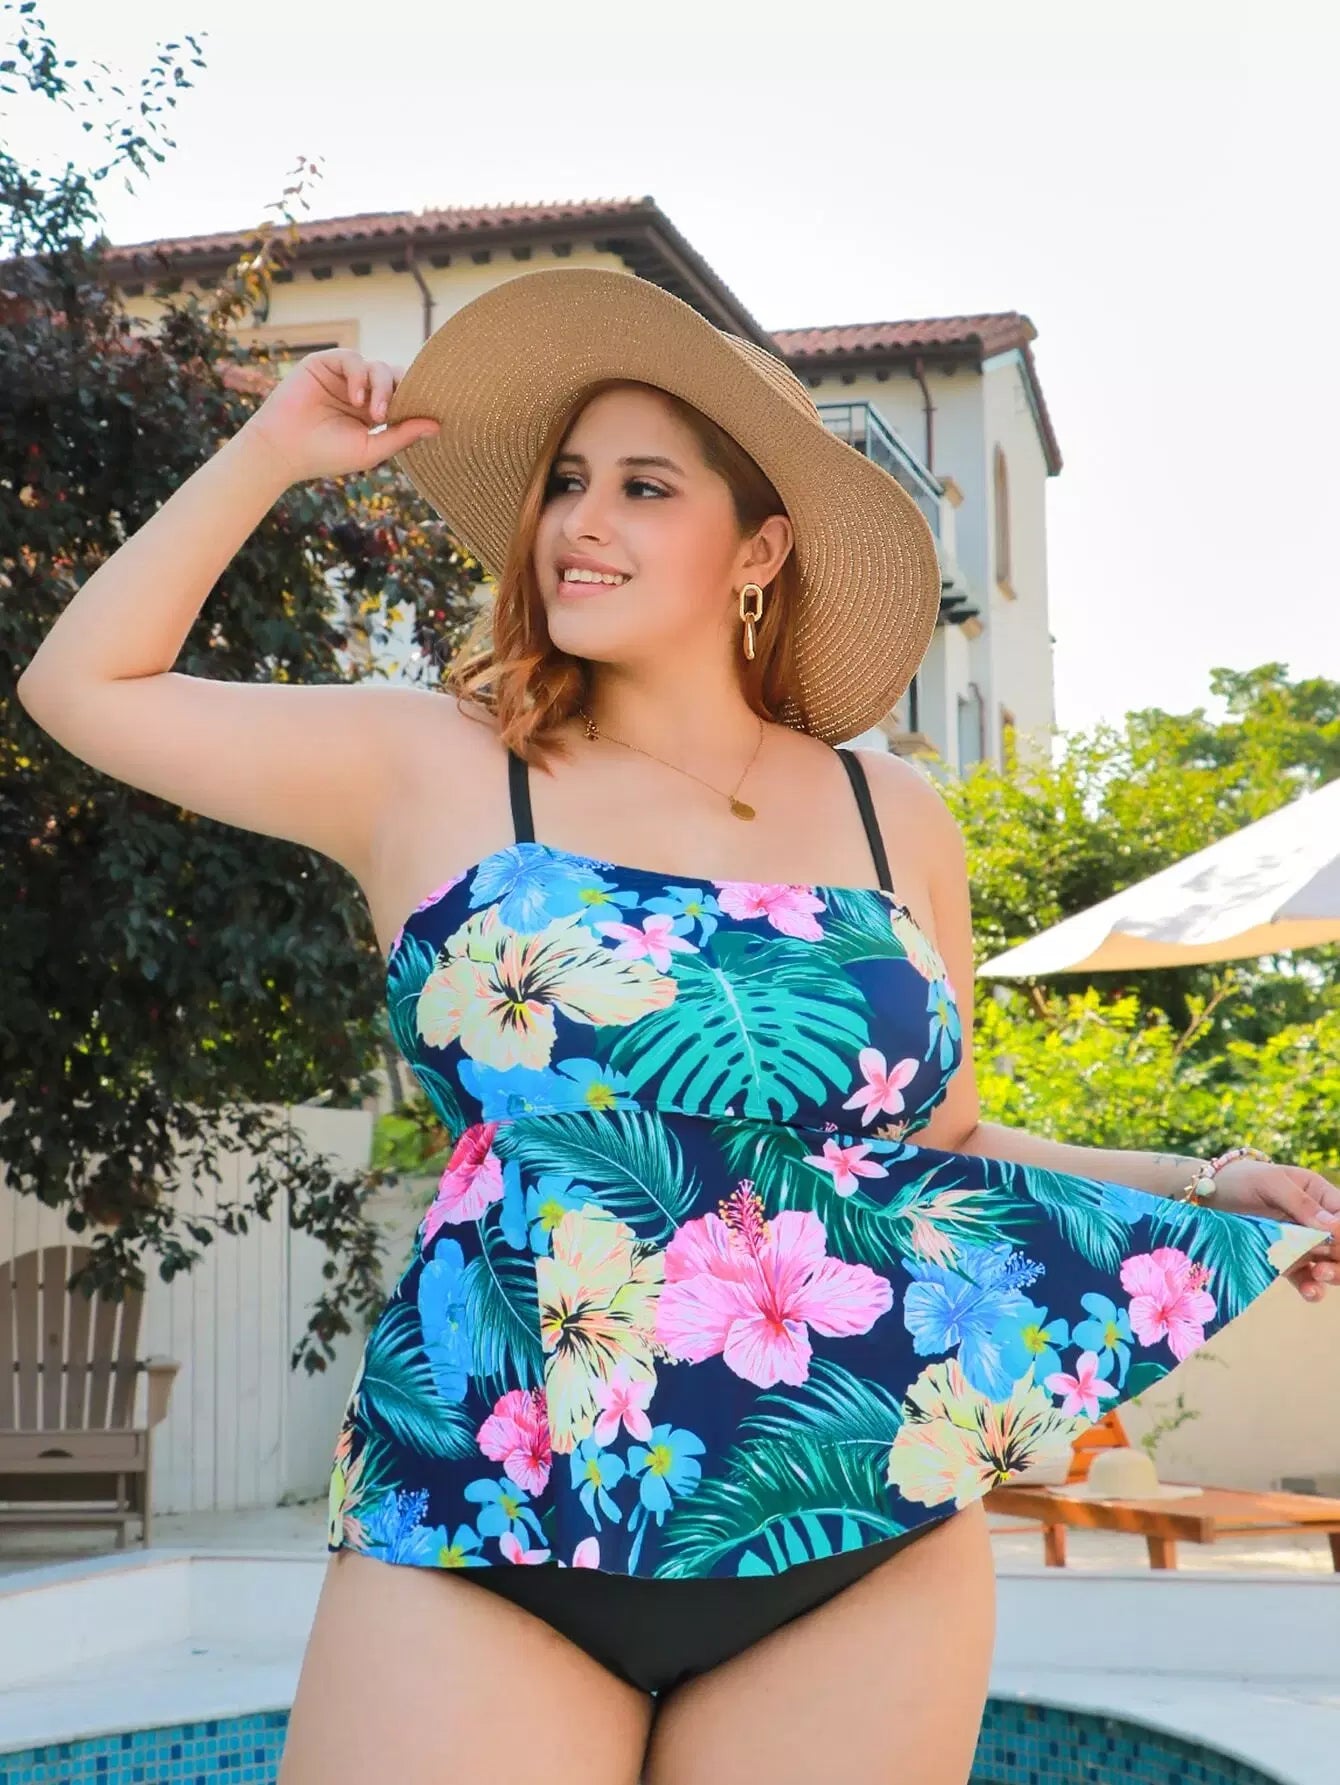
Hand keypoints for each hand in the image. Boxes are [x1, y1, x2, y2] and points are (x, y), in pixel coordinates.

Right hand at [237, 349, 439, 485]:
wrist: (283, 450)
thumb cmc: (326, 455)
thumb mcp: (372, 449)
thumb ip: (402, 435)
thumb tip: (438, 425)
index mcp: (374, 411)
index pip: (404, 395)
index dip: (416, 399)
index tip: (428, 411)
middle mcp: (361, 391)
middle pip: (395, 377)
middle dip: (400, 392)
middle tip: (391, 416)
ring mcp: (343, 377)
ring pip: (377, 367)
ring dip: (381, 387)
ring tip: (373, 414)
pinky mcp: (324, 363)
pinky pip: (352, 359)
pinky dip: (359, 376)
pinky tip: (356, 399)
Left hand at [1206, 1159, 1337, 1303]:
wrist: (1209, 1195)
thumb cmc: (1243, 1179)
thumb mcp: (1271, 1182)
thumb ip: (1300, 1203)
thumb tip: (1333, 1228)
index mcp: (1320, 1196)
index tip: (1333, 1238)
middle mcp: (1317, 1223)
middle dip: (1339, 1257)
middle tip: (1324, 1263)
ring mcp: (1303, 1244)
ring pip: (1330, 1265)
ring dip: (1332, 1274)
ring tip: (1319, 1273)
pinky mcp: (1285, 1262)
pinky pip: (1306, 1279)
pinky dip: (1312, 1288)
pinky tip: (1310, 1291)